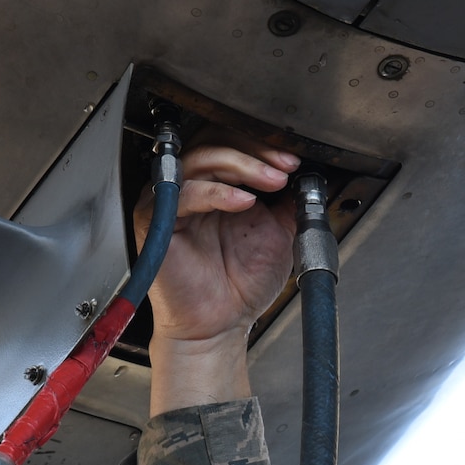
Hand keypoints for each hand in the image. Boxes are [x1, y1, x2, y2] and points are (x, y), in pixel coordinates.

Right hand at [138, 143, 300, 415]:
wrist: (221, 324)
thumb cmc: (240, 284)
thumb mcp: (280, 232)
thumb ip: (289, 201)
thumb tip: (309, 173)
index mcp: (217, 184)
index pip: (232, 142)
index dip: (262, 145)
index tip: (292, 160)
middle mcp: (192, 186)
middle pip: (214, 141)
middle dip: (255, 150)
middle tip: (284, 166)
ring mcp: (173, 200)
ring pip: (200, 159)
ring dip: (242, 165)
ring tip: (272, 181)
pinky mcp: (156, 219)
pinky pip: (183, 193)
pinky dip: (217, 192)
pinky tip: (244, 201)